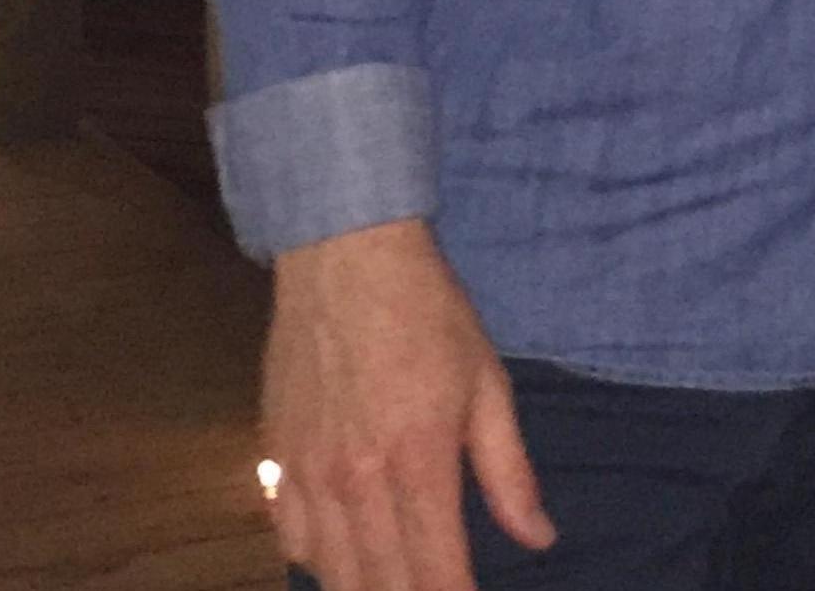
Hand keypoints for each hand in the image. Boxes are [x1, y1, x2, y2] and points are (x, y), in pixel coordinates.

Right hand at [265, 220, 554, 590]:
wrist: (346, 257)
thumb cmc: (429, 314)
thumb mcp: (487, 382)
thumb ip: (509, 470)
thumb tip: (540, 539)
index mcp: (418, 462)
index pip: (435, 573)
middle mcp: (356, 482)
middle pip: (379, 587)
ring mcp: (307, 475)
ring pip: (332, 576)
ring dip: (367, 589)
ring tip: (397, 586)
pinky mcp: (273, 460)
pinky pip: (289, 541)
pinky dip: (320, 563)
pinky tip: (345, 559)